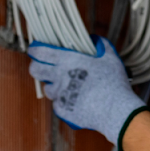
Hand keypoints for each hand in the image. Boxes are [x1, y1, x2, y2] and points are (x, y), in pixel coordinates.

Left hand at [27, 37, 148, 147]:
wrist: (115, 111)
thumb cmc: (113, 82)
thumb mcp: (110, 57)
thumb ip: (100, 45)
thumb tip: (93, 40)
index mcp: (68, 61)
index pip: (40, 52)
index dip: (34, 50)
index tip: (34, 50)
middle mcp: (59, 77)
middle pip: (35, 70)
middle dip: (36, 67)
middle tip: (45, 67)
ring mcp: (59, 95)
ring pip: (48, 88)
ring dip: (54, 86)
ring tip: (67, 86)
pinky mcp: (62, 110)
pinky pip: (57, 104)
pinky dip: (64, 101)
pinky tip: (76, 100)